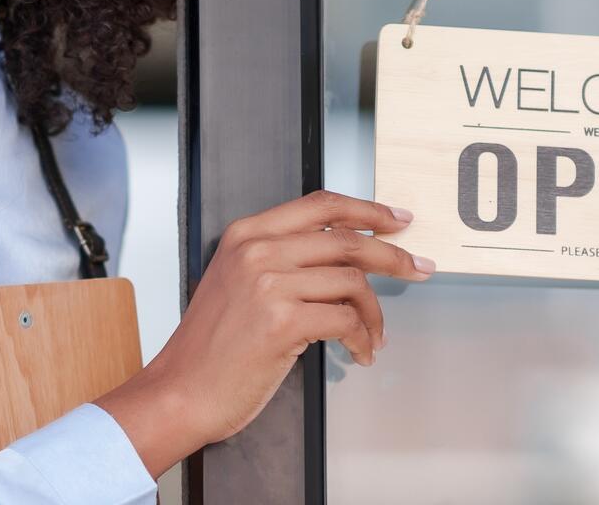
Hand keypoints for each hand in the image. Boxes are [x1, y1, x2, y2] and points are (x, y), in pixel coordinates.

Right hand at [94, 190, 434, 477]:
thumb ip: (284, 260)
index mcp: (247, 234)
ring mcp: (269, 284)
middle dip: (394, 256)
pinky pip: (345, 320)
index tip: (398, 220)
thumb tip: (349, 256)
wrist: (179, 392)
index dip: (368, 210)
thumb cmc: (213, 346)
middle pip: (348, 240)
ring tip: (375, 337)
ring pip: (353, 282)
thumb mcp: (240, 284)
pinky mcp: (282, 322)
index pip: (322, 205)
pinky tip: (360, 353)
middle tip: (420, 268)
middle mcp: (258, 251)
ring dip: (376, 314)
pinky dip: (362, 338)